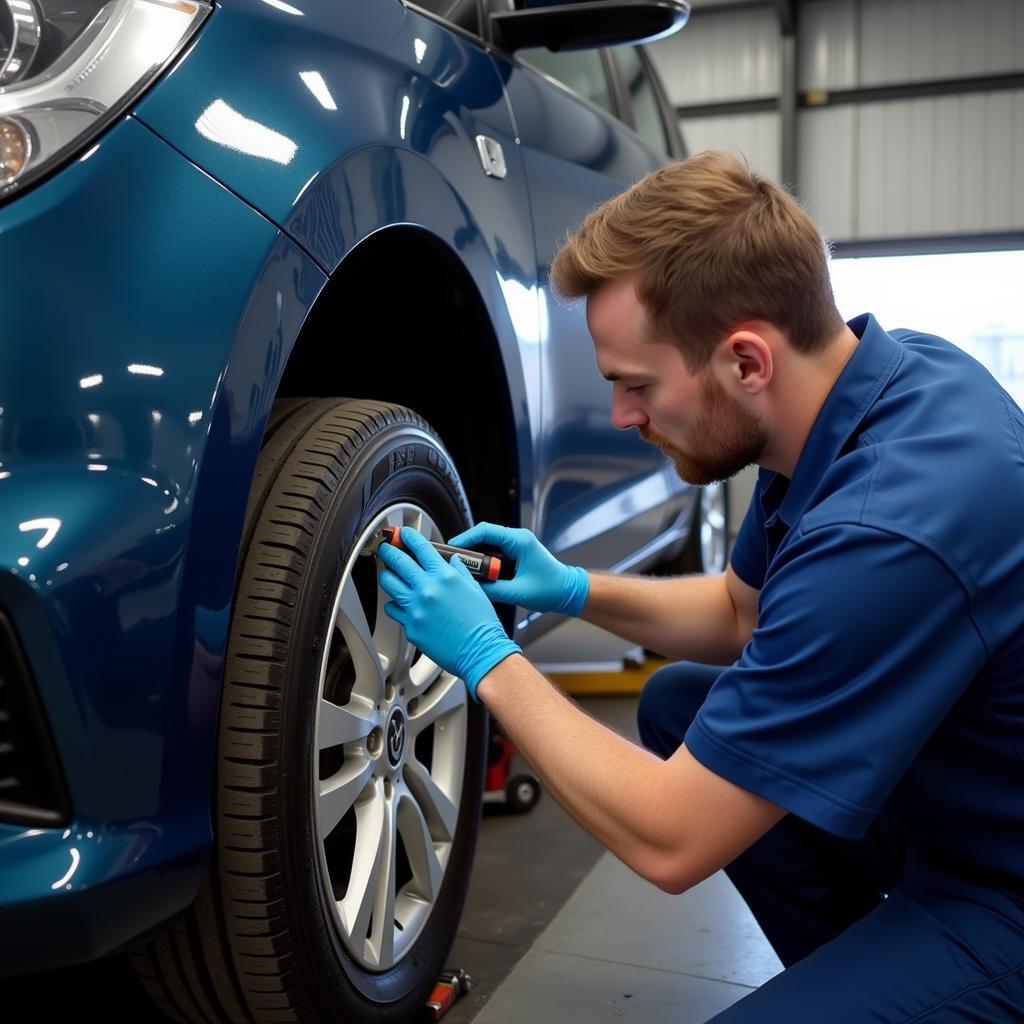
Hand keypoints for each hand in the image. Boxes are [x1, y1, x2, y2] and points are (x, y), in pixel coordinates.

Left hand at [377, 527, 521, 699]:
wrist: (480, 652)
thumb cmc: (481, 624)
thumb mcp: (475, 589)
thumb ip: (460, 571)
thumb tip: (451, 561)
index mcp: (445, 577)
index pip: (421, 548)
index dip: (408, 537)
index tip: (403, 534)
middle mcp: (427, 589)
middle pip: (398, 561)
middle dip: (389, 551)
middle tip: (386, 549)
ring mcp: (416, 608)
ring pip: (388, 583)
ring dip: (387, 575)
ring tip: (389, 574)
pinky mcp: (410, 626)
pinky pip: (393, 609)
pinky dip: (395, 604)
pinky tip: (401, 603)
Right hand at [447, 523, 589, 615]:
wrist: (567, 591)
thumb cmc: (551, 589)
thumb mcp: (519, 592)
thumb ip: (493, 591)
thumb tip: (472, 588)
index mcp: (520, 541)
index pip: (485, 531)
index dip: (465, 538)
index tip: (452, 547)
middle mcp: (517, 538)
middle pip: (483, 535)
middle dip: (466, 546)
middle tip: (451, 559)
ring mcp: (516, 544)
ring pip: (487, 543)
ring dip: (474, 553)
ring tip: (460, 564)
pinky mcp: (515, 552)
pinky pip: (493, 550)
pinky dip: (482, 559)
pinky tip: (474, 570)